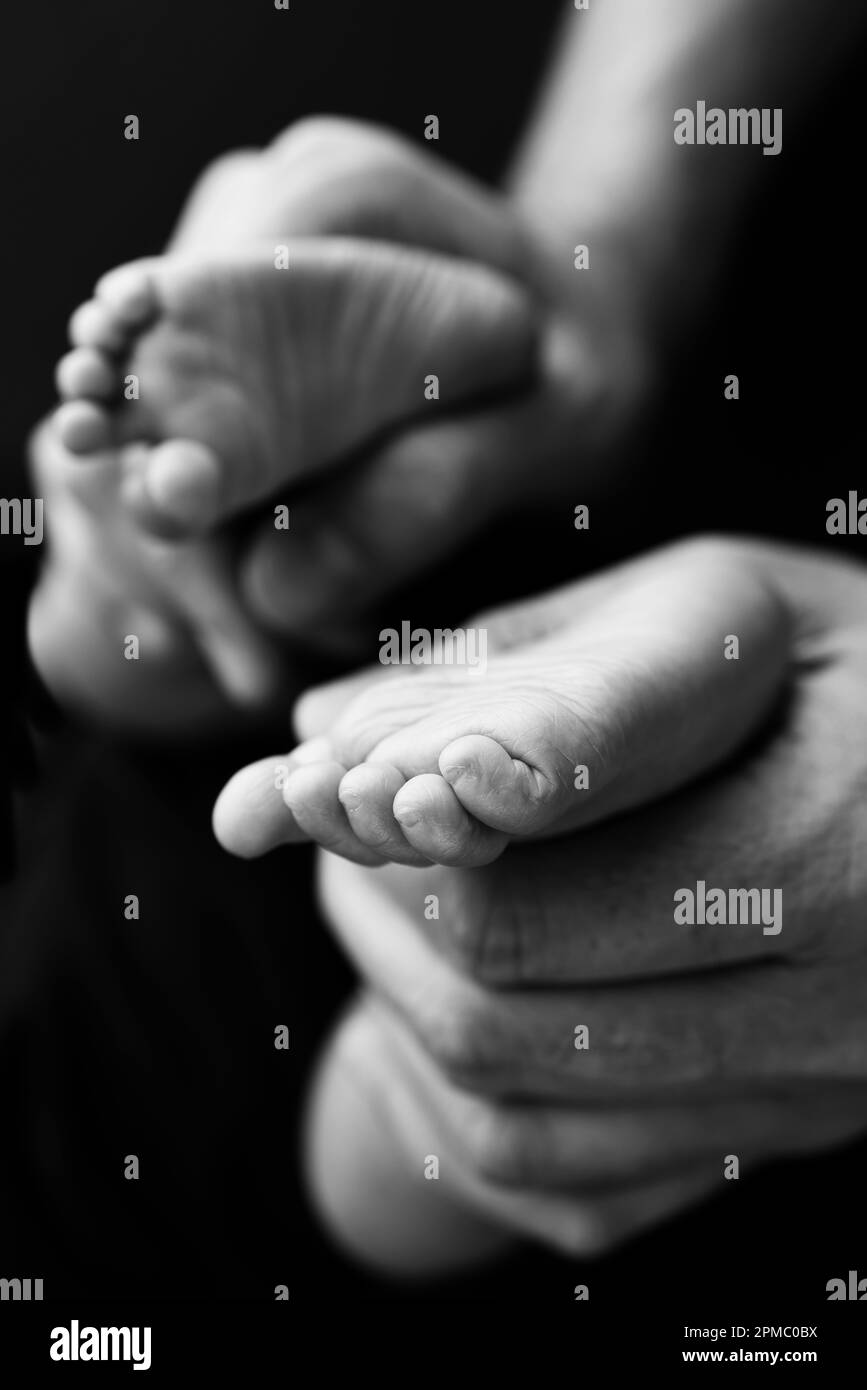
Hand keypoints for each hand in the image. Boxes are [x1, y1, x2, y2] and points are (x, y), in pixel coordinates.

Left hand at [297, 539, 866, 1266]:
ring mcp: (810, 1098)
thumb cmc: (851, 672)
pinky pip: (569, 1184)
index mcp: (830, 850)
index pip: (535, 901)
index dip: (411, 848)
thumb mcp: (735, 609)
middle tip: (342, 824)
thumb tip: (322, 724)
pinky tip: (450, 987)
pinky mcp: (781, 1142)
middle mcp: (833, 1008)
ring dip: (400, 1002)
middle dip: (381, 918)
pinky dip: (464, 1096)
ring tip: (375, 892)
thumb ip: (539, 657)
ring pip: (517, 1113)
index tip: (346, 785)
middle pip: (504, 1016)